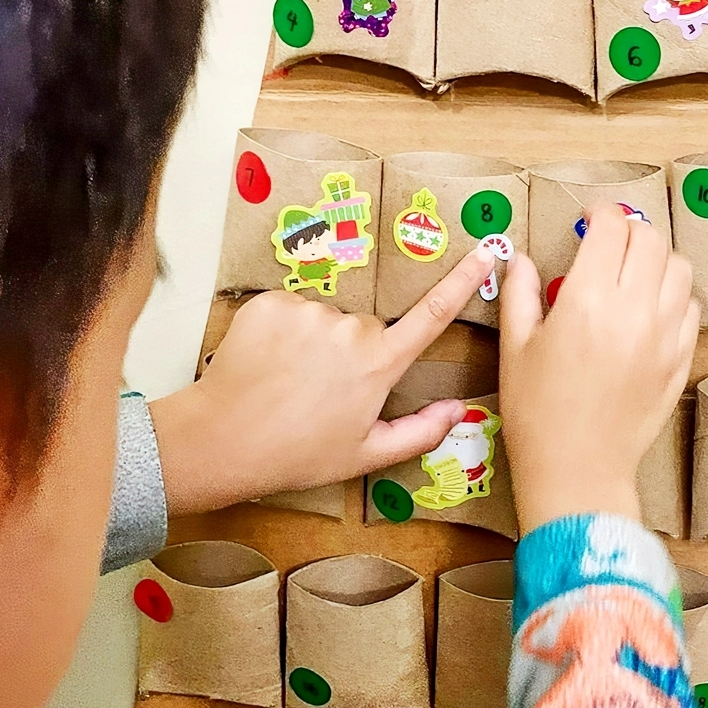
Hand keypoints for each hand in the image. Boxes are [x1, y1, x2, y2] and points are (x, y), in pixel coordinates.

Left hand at [149, 248, 494, 513]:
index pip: (432, 315)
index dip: (463, 281)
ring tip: (290, 379)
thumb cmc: (298, 454)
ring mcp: (309, 311)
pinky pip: (290, 309)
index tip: (485, 253)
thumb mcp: (366, 455)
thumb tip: (459, 408)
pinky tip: (268, 363)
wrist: (221, 441)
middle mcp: (350, 329)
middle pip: (366, 328)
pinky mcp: (271, 303)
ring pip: (326, 319)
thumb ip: (420, 431)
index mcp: (379, 364)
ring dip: (314, 342)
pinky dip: (282, 332)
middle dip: (353, 352)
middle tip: (323, 390)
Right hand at [499, 202, 699, 532]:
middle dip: (630, 228)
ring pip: (679, 270)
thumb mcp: (515, 347)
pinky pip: (691, 309)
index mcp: (588, 300)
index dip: (601, 213)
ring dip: (656, 258)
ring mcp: (664, 336)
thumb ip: (519, 293)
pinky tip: (650, 306)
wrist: (577, 470)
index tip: (589, 218)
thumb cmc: (536, 412)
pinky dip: (674, 295)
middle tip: (610, 238)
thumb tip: (521, 259)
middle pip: (650, 240)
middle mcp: (634, 310)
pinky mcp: (680, 360)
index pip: (611, 228)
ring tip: (633, 269)